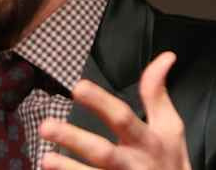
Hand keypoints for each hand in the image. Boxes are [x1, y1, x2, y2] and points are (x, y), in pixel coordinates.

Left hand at [39, 52, 191, 169]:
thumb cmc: (170, 161)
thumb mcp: (170, 127)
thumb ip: (158, 94)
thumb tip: (165, 57)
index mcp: (147, 141)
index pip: (123, 117)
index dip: (101, 102)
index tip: (78, 87)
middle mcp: (134, 164)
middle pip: (102, 152)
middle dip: (75, 139)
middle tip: (46, 126)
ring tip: (45, 160)